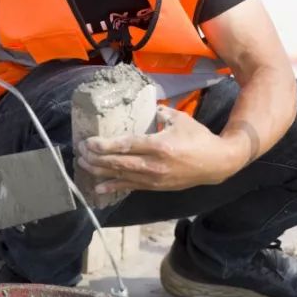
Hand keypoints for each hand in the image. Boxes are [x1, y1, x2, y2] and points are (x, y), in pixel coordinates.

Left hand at [76, 106, 245, 194]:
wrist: (216, 163)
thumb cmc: (198, 138)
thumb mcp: (180, 119)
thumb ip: (160, 113)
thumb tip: (147, 109)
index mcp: (159, 145)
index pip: (126, 145)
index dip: (104, 145)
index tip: (88, 142)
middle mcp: (154, 164)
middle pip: (118, 162)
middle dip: (96, 158)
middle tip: (80, 153)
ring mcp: (154, 178)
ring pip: (121, 176)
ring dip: (100, 172)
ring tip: (83, 166)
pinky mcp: (156, 187)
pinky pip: (130, 187)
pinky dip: (114, 186)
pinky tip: (99, 187)